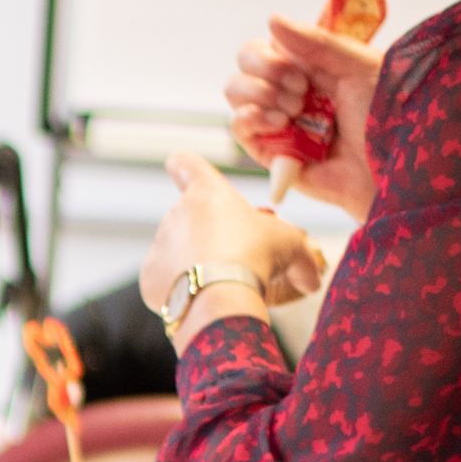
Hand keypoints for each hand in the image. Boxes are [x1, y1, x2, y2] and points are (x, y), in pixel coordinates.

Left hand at [137, 157, 316, 332]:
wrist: (220, 294)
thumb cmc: (258, 255)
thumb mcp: (291, 247)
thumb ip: (301, 261)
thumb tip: (312, 282)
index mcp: (207, 192)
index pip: (187, 166)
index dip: (184, 165)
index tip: (177, 163)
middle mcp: (176, 213)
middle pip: (193, 221)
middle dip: (211, 237)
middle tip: (238, 258)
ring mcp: (159, 245)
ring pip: (180, 253)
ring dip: (198, 264)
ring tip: (224, 283)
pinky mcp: (148, 277)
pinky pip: (167, 282)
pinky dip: (183, 290)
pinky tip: (204, 298)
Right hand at [223, 14, 380, 220]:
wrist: (390, 167)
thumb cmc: (386, 117)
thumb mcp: (359, 66)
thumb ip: (316, 42)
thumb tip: (272, 18)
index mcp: (312, 68)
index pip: (266, 47)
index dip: (271, 55)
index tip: (302, 72)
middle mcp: (290, 91)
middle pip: (244, 66)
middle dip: (266, 74)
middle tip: (301, 93)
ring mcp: (277, 121)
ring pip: (235, 92)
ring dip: (260, 95)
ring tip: (293, 113)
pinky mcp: (269, 152)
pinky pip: (238, 127)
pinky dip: (250, 118)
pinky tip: (279, 124)